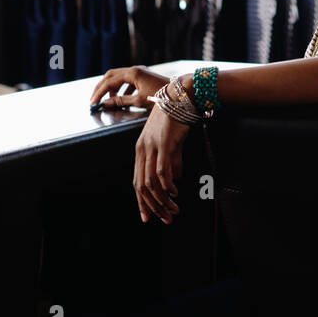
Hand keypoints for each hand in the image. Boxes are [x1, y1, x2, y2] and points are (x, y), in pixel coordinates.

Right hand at [90, 65, 168, 109]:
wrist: (180, 92)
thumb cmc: (161, 96)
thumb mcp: (139, 101)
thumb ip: (120, 101)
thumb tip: (105, 103)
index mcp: (132, 73)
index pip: (109, 82)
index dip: (99, 93)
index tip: (93, 103)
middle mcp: (135, 69)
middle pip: (111, 76)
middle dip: (101, 87)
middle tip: (94, 99)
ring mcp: (139, 71)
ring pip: (118, 77)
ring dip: (110, 87)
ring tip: (107, 100)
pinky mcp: (144, 76)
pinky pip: (127, 80)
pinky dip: (120, 88)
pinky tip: (120, 98)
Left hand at [134, 106, 188, 223]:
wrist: (180, 97)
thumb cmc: (176, 117)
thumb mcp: (170, 142)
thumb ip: (171, 160)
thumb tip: (175, 177)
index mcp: (140, 150)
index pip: (137, 182)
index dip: (142, 202)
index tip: (149, 217)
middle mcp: (142, 150)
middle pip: (142, 186)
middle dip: (153, 207)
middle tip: (166, 219)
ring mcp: (152, 147)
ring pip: (151, 182)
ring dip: (162, 200)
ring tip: (174, 210)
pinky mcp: (163, 144)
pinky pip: (161, 171)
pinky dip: (167, 186)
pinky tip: (174, 193)